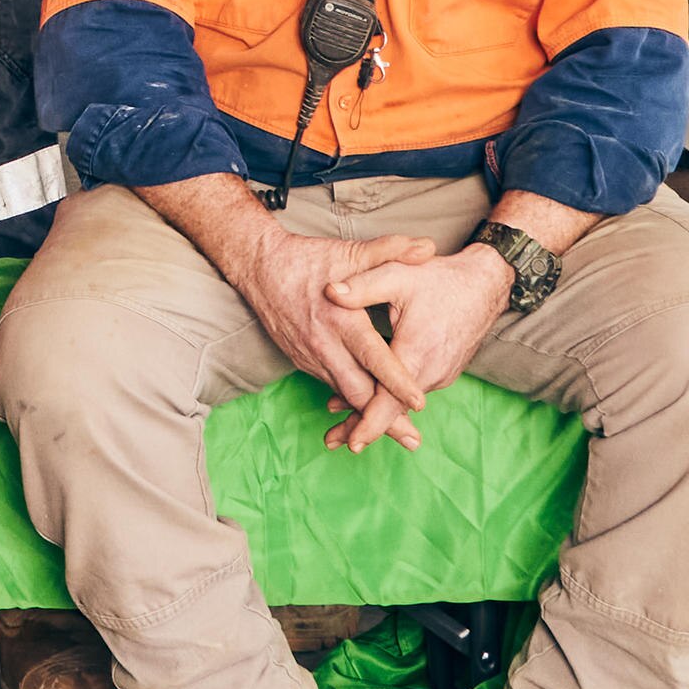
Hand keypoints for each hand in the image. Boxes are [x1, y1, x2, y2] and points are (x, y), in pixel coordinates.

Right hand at [217, 224, 407, 446]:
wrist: (259, 267)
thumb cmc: (309, 259)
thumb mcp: (352, 252)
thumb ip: (391, 250)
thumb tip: (428, 248)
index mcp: (342, 319)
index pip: (374, 358)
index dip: (397, 382)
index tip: (420, 402)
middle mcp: (326, 345)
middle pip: (358, 393)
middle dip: (385, 420)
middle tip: (414, 440)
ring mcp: (312, 356)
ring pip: (343, 395)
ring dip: (368, 417)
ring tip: (398, 435)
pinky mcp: (303, 361)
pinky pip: (331, 386)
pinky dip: (350, 402)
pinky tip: (367, 413)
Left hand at [328, 240, 517, 446]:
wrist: (485, 284)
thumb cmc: (440, 279)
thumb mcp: (398, 275)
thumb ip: (362, 286)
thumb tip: (329, 292)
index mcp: (416, 353)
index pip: (390, 401)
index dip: (369, 423)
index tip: (351, 443)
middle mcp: (431, 372)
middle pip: (392, 409)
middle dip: (362, 425)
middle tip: (333, 441)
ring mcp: (440, 375)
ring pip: (402, 402)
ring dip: (376, 412)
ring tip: (343, 424)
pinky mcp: (443, 371)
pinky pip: (412, 391)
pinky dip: (391, 398)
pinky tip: (370, 397)